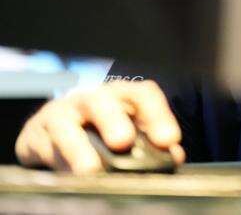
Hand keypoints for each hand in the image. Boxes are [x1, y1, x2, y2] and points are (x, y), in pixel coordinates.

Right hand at [15, 80, 184, 173]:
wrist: (54, 131)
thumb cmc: (101, 132)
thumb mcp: (129, 133)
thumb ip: (152, 144)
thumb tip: (173, 156)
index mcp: (121, 96)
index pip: (143, 94)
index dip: (157, 114)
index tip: (168, 140)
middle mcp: (91, 99)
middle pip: (101, 101)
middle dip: (113, 120)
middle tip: (123, 141)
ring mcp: (61, 114)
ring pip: (65, 123)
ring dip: (78, 148)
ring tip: (91, 170)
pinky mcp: (36, 134)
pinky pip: (45, 147)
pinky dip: (58, 163)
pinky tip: (70, 178)